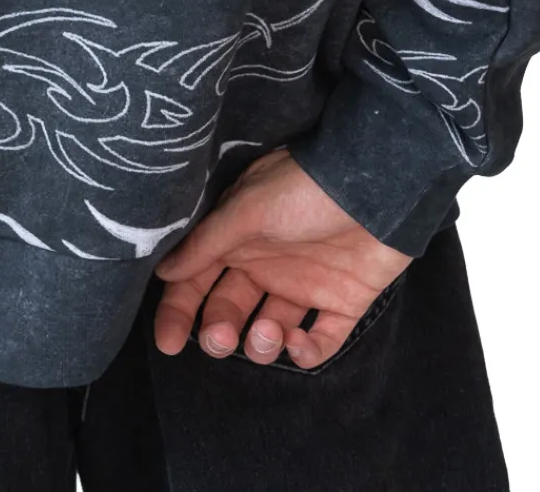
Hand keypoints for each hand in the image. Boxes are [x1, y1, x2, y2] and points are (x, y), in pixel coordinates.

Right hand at [152, 149, 410, 369]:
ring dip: (261, 344)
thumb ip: (206, 242)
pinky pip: (319, 342)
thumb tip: (162, 270)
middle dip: (218, 331)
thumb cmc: (305, 190)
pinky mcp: (341, 303)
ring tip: (268, 333)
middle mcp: (267, 264)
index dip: (179, 310)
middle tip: (220, 339)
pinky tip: (298, 343)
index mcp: (239, 239)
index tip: (167, 343)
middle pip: (229, 309)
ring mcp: (305, 285)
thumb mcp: (247, 209)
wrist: (377, 187)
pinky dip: (305, 353)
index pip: (198, 279)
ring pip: (269, 332)